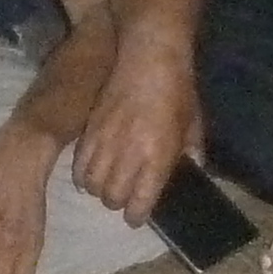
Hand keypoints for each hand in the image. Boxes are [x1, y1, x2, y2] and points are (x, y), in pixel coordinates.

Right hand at [72, 27, 200, 222]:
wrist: (149, 57)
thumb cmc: (178, 90)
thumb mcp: (193, 124)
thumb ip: (191, 152)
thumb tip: (194, 169)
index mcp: (157, 159)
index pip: (139, 205)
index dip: (137, 216)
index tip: (138, 215)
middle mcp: (128, 157)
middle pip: (111, 199)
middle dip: (118, 202)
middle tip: (124, 195)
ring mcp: (106, 144)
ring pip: (92, 186)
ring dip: (99, 189)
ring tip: (107, 182)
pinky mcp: (89, 130)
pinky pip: (78, 166)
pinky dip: (82, 175)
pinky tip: (90, 171)